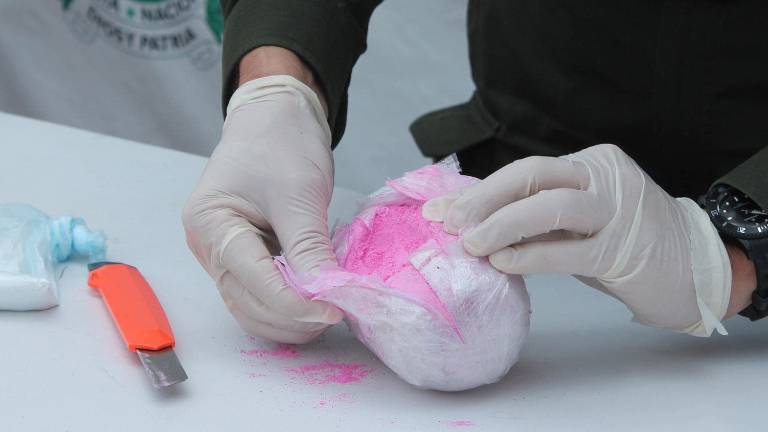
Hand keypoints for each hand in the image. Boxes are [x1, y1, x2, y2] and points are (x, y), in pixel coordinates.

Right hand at [183, 75, 342, 342]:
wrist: (275, 119)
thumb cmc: (281, 143)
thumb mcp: (299, 193)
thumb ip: (309, 246)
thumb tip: (327, 294)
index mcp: (210, 222)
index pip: (250, 278)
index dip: (292, 303)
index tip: (331, 311)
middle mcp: (207, 245)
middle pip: (245, 302)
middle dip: (291, 317)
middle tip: (335, 315)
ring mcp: (220, 255)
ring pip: (249, 308)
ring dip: (287, 321)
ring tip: (327, 315)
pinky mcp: (240, 259)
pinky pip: (258, 295)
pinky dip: (285, 307)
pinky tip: (313, 305)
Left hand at [423, 144, 730, 335]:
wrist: (694, 269)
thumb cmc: (624, 243)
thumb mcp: (579, 219)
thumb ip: (536, 215)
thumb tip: (470, 222)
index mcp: (591, 163)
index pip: (526, 171)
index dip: (479, 190)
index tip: (440, 210)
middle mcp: (605, 177)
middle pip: (533, 175)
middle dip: (482, 199)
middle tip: (447, 222)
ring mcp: (619, 211)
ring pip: (551, 206)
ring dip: (502, 223)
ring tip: (470, 244)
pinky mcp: (625, 250)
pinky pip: (570, 250)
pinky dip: (531, 254)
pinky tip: (502, 261)